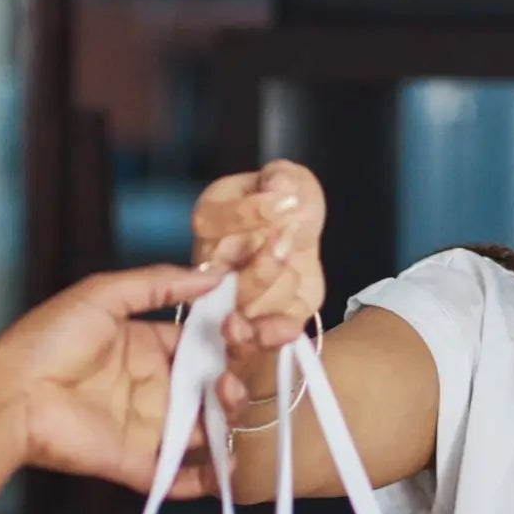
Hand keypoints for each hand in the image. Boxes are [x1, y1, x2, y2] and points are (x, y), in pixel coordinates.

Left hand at [0, 259, 231, 494]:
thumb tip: (214, 276)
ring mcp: (150, 427)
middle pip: (217, 382)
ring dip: (232, 411)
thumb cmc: (47, 340)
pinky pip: (181, 479)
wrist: (10, 394)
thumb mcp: (102, 294)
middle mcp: (156, 387)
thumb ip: (159, 284)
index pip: (207, 342)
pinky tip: (229, 462)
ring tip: (226, 391)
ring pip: (210, 427)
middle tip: (246, 355)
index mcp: (150, 347)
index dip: (236, 333)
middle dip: (242, 368)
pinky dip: (209, 478)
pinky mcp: (139, 462)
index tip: (248, 323)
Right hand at [191, 160, 328, 372]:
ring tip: (294, 259)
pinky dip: (276, 333)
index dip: (250, 213)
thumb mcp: (289, 180)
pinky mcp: (259, 323)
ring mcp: (231, 298)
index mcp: (210, 220)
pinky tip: (286, 329)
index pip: (214, 221)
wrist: (303, 235)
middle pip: (225, 277)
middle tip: (289, 236)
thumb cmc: (288, 204)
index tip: (287, 200)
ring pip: (249, 306)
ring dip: (284, 282)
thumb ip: (282, 178)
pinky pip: (264, 335)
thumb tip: (280, 185)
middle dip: (264, 263)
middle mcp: (211, 263)